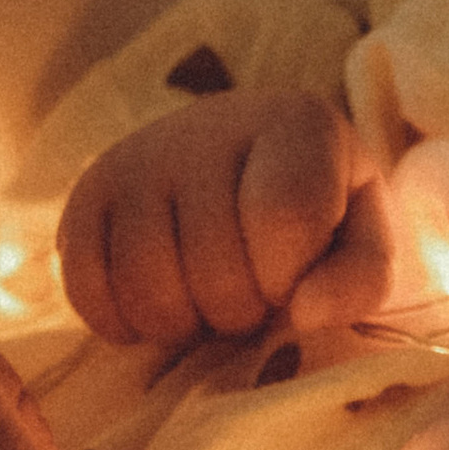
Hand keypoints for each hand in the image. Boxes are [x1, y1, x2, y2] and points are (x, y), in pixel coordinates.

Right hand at [58, 85, 392, 347]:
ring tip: (211, 300)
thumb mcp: (363, 239)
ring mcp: (135, 158)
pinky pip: (88, 290)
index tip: (295, 279)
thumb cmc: (317, 218)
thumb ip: (363, 277)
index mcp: (296, 124)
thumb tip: (304, 314)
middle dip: (244, 311)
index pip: (284, 216)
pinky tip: (164, 303)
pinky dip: (126, 324)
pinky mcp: (86, 196)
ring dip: (186, 325)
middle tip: (253, 294)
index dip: (290, 277)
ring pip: (148, 289)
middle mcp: (206, 126)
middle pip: (216, 271)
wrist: (242, 173)